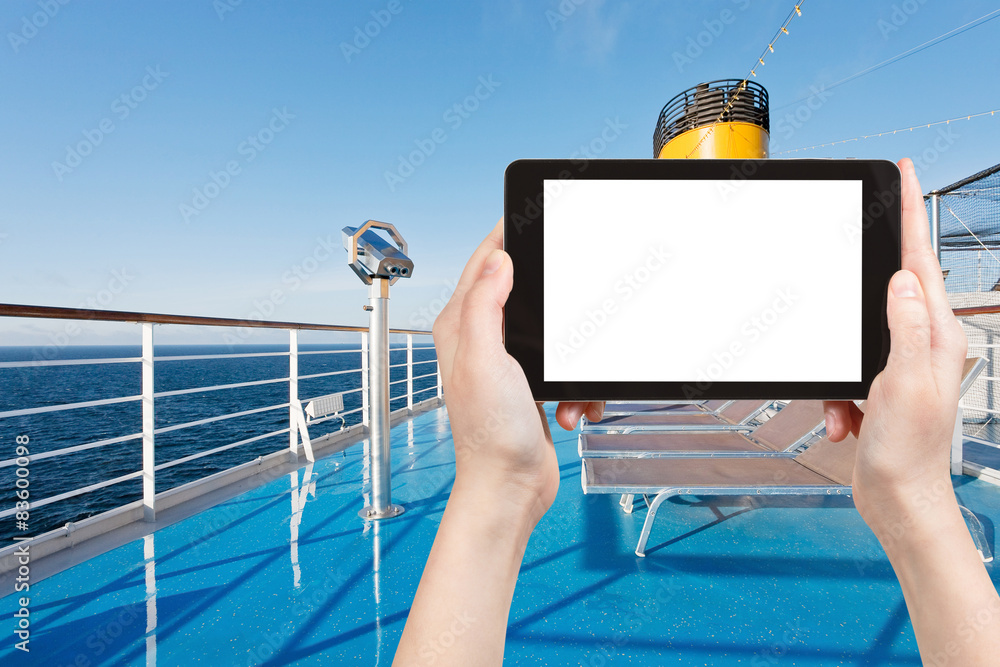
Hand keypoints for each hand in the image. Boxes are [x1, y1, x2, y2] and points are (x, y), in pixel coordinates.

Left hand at [432, 219, 603, 521]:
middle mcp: (480, 340)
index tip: (530, 216)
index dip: (505, 236)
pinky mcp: (531, 385)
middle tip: (575, 300)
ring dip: (571, 359)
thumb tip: (497, 260)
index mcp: (461, 327)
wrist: (511, 488)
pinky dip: (577, 387)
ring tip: (566, 390)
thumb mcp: (485, 360)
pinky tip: (571, 409)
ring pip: (553, 331)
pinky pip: (566, 367)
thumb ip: (484, 306)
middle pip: (523, 292)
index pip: (482, 263)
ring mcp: (507, 363)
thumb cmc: (489, 435)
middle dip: (556, 301)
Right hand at [823, 158, 966, 528]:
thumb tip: (902, 279)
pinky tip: (844, 423)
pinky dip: (836, 397)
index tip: (905, 175)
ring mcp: (900, 364)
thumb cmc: (911, 453)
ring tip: (847, 411)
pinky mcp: (878, 385)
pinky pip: (845, 372)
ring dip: (840, 373)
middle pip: (890, 288)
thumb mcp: (904, 384)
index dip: (912, 214)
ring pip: (856, 335)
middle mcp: (922, 343)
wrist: (900, 501)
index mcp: (936, 335)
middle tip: (858, 238)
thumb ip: (904, 327)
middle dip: (864, 279)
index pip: (921, 261)